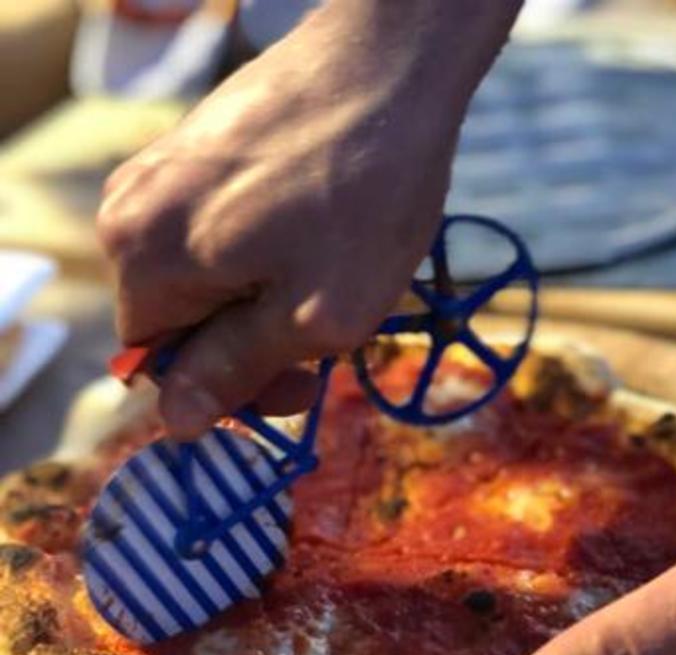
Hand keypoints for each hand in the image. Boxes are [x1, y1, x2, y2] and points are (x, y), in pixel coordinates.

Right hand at [97, 0, 520, 438]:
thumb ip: (235, 371)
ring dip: (265, 299)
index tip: (298, 385)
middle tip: (327, 334)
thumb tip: (177, 422)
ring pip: (205, 279)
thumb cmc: (361, 197)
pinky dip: (265, 254)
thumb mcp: (312, 315)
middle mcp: (132, 211)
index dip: (227, 390)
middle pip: (180, 321)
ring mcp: (162, 172)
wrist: (393, 62)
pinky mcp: (199, 148)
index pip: (157, 366)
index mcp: (144, 259)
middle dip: (252, 341)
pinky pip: (217, 232)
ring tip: (332, 276)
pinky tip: (319, 238)